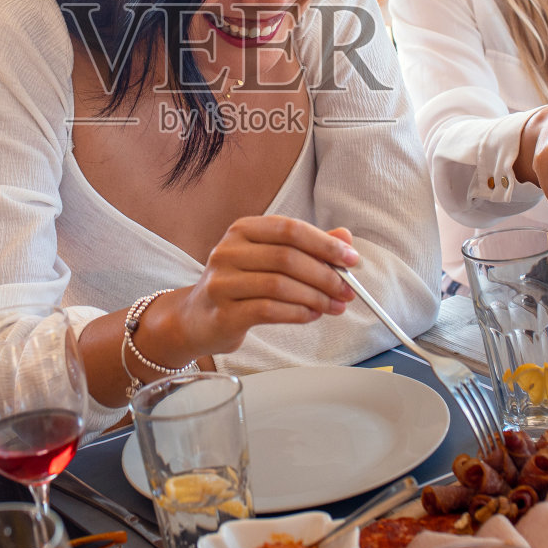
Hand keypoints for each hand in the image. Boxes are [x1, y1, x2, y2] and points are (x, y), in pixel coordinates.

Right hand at [165, 216, 358, 357]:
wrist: (197, 318)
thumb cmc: (240, 286)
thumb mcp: (270, 259)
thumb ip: (307, 246)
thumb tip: (345, 239)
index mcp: (243, 230)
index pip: (290, 229)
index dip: (325, 244)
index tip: (351, 260)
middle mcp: (228, 251)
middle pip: (287, 257)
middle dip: (325, 275)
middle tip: (347, 290)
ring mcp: (222, 282)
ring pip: (279, 285)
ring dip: (315, 297)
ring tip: (333, 306)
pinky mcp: (223, 312)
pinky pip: (268, 310)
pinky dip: (297, 313)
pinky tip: (311, 315)